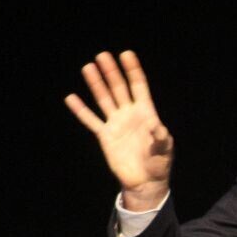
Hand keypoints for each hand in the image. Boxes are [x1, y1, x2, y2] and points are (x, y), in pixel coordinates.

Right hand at [65, 50, 172, 209]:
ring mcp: (116, 124)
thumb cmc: (159, 164)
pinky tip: (71, 98)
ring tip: (88, 67)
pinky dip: (81, 110)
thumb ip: (161, 137)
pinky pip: (91, 120)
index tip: (127, 54)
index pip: (139, 86)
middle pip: (119, 88)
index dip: (133, 70)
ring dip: (96, 84)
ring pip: (104, 99)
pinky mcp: (105, 136)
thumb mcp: (164, 149)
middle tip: (102, 56)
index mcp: (146, 113)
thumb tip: (158, 127)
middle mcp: (129, 114)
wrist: (145, 181)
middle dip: (111, 72)